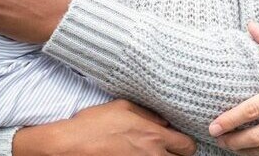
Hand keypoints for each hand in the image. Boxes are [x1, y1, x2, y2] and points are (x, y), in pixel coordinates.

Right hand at [12, 100, 196, 155]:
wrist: (70, 145)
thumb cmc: (93, 124)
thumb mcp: (122, 107)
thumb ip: (148, 114)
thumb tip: (164, 122)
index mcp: (154, 136)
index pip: (187, 146)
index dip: (185, 144)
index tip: (178, 141)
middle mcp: (152, 155)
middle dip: (177, 155)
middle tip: (167, 149)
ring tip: (151, 152)